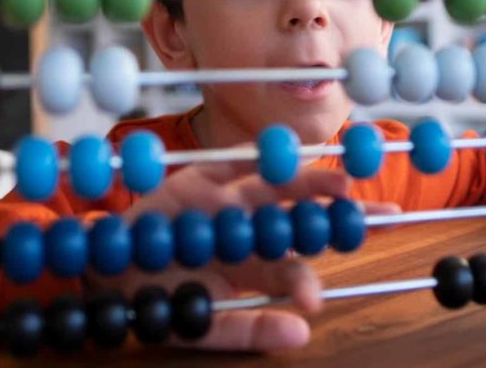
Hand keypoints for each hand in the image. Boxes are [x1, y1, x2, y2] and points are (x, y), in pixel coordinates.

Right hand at [91, 159, 381, 351]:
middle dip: (339, 210)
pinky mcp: (191, 181)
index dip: (344, 230)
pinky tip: (282, 151)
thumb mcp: (202, 324)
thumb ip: (247, 330)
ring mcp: (220, 199)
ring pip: (271, 187)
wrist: (102, 274)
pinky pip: (225, 165)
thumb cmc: (157, 299)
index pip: (308, 243)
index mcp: (254, 255)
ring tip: (342, 186)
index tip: (383, 229)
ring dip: (306, 184)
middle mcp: (245, 223)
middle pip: (300, 211)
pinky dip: (251, 158)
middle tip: (380, 214)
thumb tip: (302, 334)